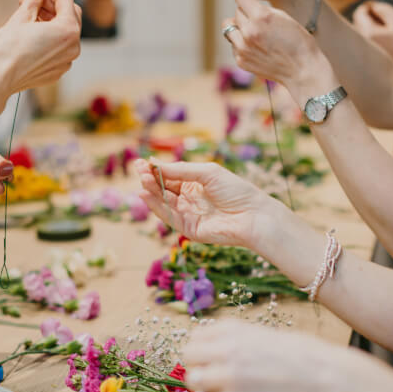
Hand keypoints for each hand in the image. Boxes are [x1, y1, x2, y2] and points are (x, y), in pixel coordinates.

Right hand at [0, 0, 81, 93]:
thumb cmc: (9, 50)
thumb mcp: (21, 16)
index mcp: (68, 31)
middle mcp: (73, 47)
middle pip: (69, 14)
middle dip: (52, 1)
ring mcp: (66, 61)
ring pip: (64, 31)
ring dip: (50, 18)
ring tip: (28, 12)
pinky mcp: (57, 70)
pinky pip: (59, 47)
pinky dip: (49, 35)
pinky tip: (32, 31)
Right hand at [135, 159, 268, 248]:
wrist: (254, 215)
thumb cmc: (236, 191)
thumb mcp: (207, 172)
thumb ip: (180, 170)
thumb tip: (154, 164)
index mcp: (194, 185)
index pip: (169, 177)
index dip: (155, 170)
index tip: (140, 163)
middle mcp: (188, 200)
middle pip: (163, 189)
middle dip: (150, 180)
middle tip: (138, 170)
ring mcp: (188, 215)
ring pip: (163, 203)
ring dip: (151, 192)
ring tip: (142, 180)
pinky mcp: (188, 229)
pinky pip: (169, 217)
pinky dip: (156, 207)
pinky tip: (147, 195)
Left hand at [183, 320, 345, 391]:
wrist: (325, 378)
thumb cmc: (301, 354)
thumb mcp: (262, 334)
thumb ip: (234, 340)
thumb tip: (212, 350)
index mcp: (231, 329)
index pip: (195, 336)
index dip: (201, 349)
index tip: (209, 357)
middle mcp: (224, 348)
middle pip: (188, 356)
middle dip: (197, 365)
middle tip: (212, 374)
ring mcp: (227, 375)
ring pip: (194, 380)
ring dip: (204, 385)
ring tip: (223, 388)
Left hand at [221, 0, 332, 94]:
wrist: (301, 69)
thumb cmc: (297, 41)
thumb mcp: (283, 16)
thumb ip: (262, 9)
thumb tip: (245, 3)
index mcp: (261, 16)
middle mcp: (249, 31)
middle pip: (236, 12)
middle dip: (245, 13)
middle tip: (259, 20)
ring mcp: (242, 48)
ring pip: (229, 27)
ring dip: (239, 27)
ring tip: (253, 33)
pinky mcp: (240, 60)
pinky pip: (233, 44)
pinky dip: (241, 43)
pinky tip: (256, 47)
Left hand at [352, 1, 392, 62]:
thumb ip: (383, 10)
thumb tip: (370, 5)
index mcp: (368, 33)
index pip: (359, 13)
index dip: (369, 7)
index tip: (378, 9)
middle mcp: (358, 45)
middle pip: (356, 23)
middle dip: (368, 19)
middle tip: (384, 23)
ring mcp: (356, 56)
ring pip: (357, 34)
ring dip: (368, 30)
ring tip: (385, 36)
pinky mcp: (358, 63)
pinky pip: (359, 45)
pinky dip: (367, 41)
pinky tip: (381, 46)